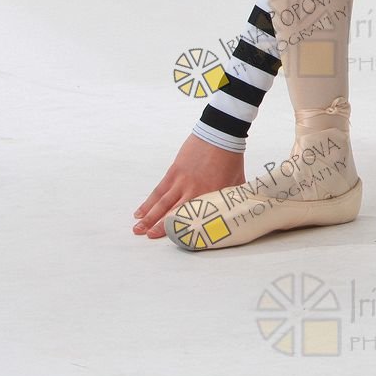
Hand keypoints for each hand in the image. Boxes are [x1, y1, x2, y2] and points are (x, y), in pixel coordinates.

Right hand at [132, 133, 246, 239]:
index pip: (197, 219)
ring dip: (149, 217)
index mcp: (212, 196)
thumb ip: (232, 198)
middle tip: (148, 237)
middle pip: (174, 213)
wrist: (220, 134)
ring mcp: (181, 181)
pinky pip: (159, 190)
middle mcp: (194, 191)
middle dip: (159, 227)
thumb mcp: (236, 181)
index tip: (177, 241)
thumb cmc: (231, 158)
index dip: (186, 231)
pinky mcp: (174, 172)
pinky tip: (140, 211)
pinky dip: (149, 202)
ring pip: (162, 203)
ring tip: (138, 229)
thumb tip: (237, 209)